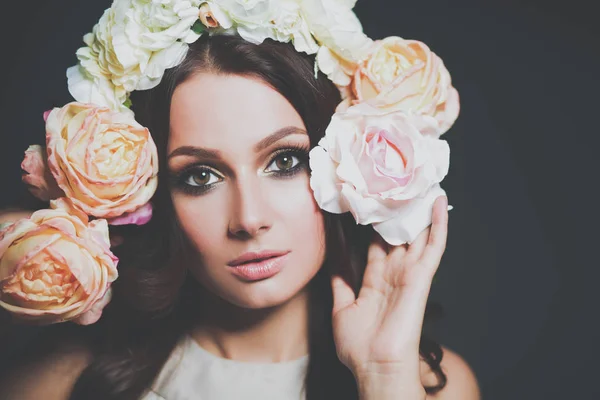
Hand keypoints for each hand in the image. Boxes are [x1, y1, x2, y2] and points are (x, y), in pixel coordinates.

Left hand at [331, 196, 448, 391]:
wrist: (375, 366)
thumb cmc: (358, 345)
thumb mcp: (342, 308)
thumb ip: (340, 282)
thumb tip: (332, 262)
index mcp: (376, 279)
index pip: (377, 244)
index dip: (374, 223)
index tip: (370, 202)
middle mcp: (394, 273)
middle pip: (398, 235)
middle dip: (397, 211)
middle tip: (395, 184)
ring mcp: (409, 273)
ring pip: (417, 234)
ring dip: (419, 210)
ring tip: (420, 183)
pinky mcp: (421, 277)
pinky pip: (433, 246)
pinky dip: (438, 224)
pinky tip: (438, 203)